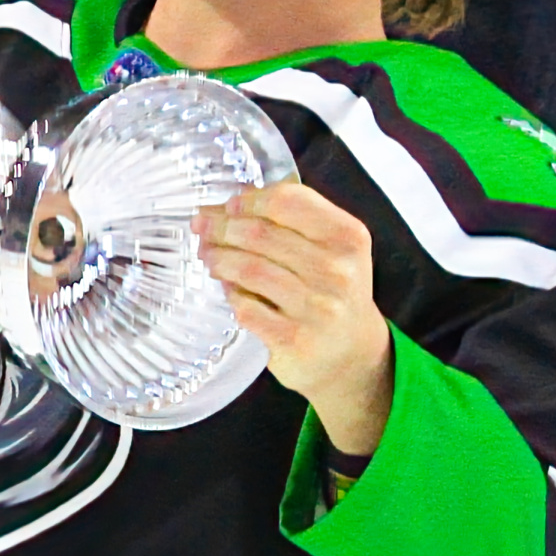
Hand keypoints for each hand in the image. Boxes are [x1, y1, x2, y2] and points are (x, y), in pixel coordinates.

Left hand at [193, 180, 395, 452]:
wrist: (353, 355)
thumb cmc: (334, 294)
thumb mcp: (334, 249)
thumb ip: (294, 221)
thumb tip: (231, 204)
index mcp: (347, 237)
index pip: (287, 201)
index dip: (249, 199)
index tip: (229, 204)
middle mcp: (336, 270)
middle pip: (260, 233)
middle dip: (222, 227)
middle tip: (201, 227)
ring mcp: (316, 306)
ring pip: (249, 269)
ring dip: (219, 258)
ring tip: (207, 255)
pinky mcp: (293, 338)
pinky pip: (246, 306)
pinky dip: (230, 293)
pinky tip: (225, 287)